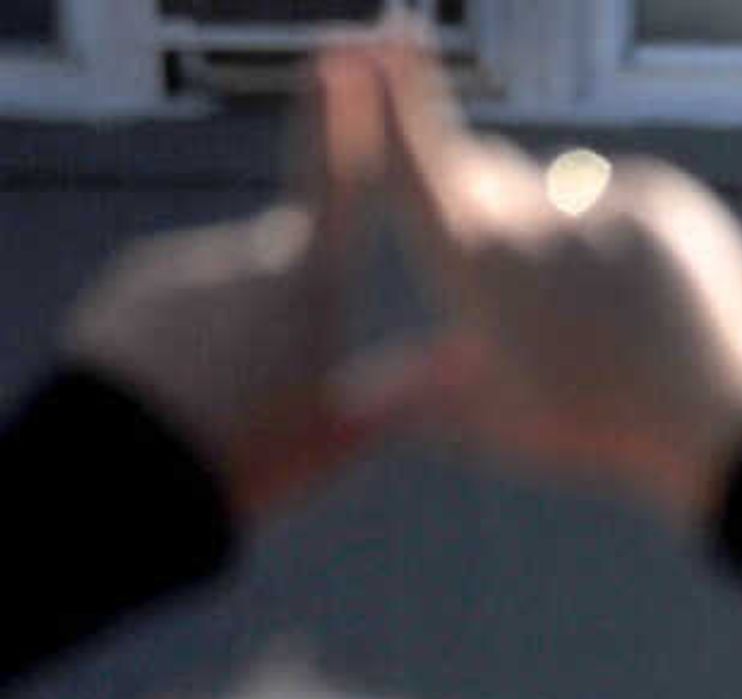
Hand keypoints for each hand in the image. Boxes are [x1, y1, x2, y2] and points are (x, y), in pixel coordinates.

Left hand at [61, 49, 396, 521]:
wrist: (124, 468)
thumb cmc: (250, 456)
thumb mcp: (346, 432)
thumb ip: (413, 388)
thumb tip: (480, 363)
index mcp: (307, 281)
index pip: (338, 173)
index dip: (352, 111)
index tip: (357, 50)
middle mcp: (243, 252)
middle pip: (294, 266)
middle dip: (301, 311)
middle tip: (288, 392)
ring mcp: (182, 264)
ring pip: (237, 291)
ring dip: (245, 334)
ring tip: (234, 407)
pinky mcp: (136, 287)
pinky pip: (185, 305)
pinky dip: (199, 341)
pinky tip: (194, 395)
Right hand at [365, 37, 741, 526]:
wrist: (718, 418)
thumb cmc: (599, 426)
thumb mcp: (493, 422)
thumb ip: (419, 390)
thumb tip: (360, 395)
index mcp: (473, 263)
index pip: (414, 153)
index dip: (392, 95)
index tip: (379, 41)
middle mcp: (527, 217)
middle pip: (483, 166)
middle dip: (485, 197)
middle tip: (526, 279)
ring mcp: (598, 201)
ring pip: (557, 184)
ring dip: (562, 224)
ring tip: (606, 307)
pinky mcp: (657, 195)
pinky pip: (621, 195)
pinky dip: (626, 232)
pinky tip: (651, 294)